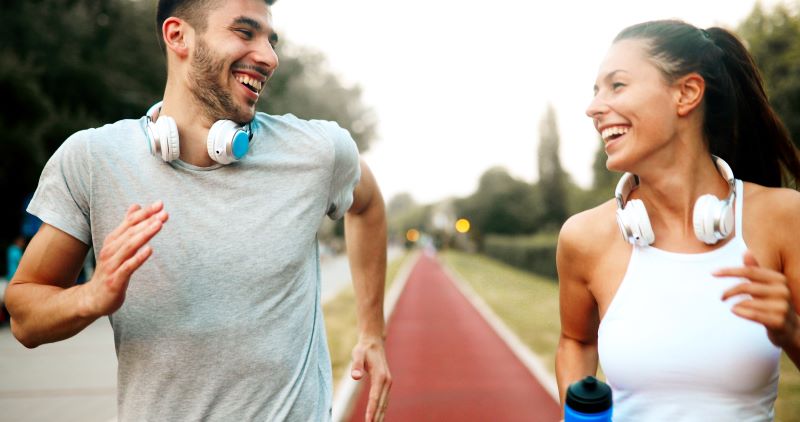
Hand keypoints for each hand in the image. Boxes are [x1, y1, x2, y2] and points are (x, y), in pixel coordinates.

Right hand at [78, 202, 167, 317]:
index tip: (160, 204)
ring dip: (144, 234)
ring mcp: (112, 265)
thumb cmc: (110, 270)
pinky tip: (150, 250)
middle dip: (148, 221)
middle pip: (131, 232)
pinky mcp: (115, 280)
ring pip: (129, 246)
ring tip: (159, 224)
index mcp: (113, 241)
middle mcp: (111, 250)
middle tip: (164, 212)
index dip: (145, 213)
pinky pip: (128, 267)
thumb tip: (136, 205)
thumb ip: (127, 227)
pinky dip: (138, 258)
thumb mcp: (117, 246)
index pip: (129, 222)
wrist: (93, 298)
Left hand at [350, 335, 391, 421]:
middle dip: (377, 417)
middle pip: (382, 403)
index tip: (368, 421)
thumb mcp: (358, 354)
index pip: (375, 397)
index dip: (371, 410)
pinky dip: (381, 409)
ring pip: (384, 403)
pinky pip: (384, 400)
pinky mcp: (386, 384)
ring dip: (380, 415)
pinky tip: (378, 417)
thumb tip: (355, 377)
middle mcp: (387, 381)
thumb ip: (356, 365)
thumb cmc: (364, 349)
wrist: (374, 342)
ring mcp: (388, 383)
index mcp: (380, 376)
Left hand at [716, 250, 798, 346]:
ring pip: (748, 301)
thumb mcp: (765, 286)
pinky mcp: (779, 321)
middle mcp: (783, 290)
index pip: (749, 271)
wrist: (792, 329)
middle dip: (729, 291)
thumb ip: (755, 271)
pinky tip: (734, 310)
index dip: (730, 271)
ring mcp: (783, 306)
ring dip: (736, 303)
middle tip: (721, 297)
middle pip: (746, 286)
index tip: (713, 273)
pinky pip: (754, 315)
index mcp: (779, 279)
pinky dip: (741, 312)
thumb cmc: (774, 305)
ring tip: (733, 306)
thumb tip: (746, 252)